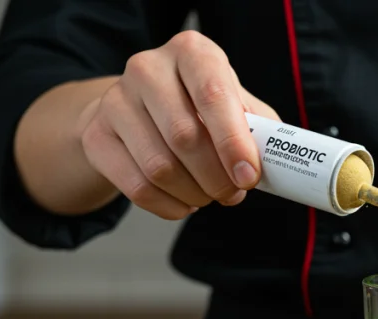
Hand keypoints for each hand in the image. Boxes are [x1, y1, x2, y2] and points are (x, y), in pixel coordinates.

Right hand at [78, 31, 279, 219]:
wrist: (137, 109)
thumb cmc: (197, 106)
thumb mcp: (234, 104)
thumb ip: (259, 129)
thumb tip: (280, 163)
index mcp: (191, 52)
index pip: (213, 95)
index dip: (233, 142)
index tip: (248, 176)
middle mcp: (148, 68)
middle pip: (185, 137)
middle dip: (217, 178)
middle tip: (233, 194)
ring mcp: (116, 100)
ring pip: (160, 167)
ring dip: (194, 194)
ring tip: (210, 196)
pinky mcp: (97, 135)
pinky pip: (137, 187)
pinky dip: (169, 206)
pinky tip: (185, 202)